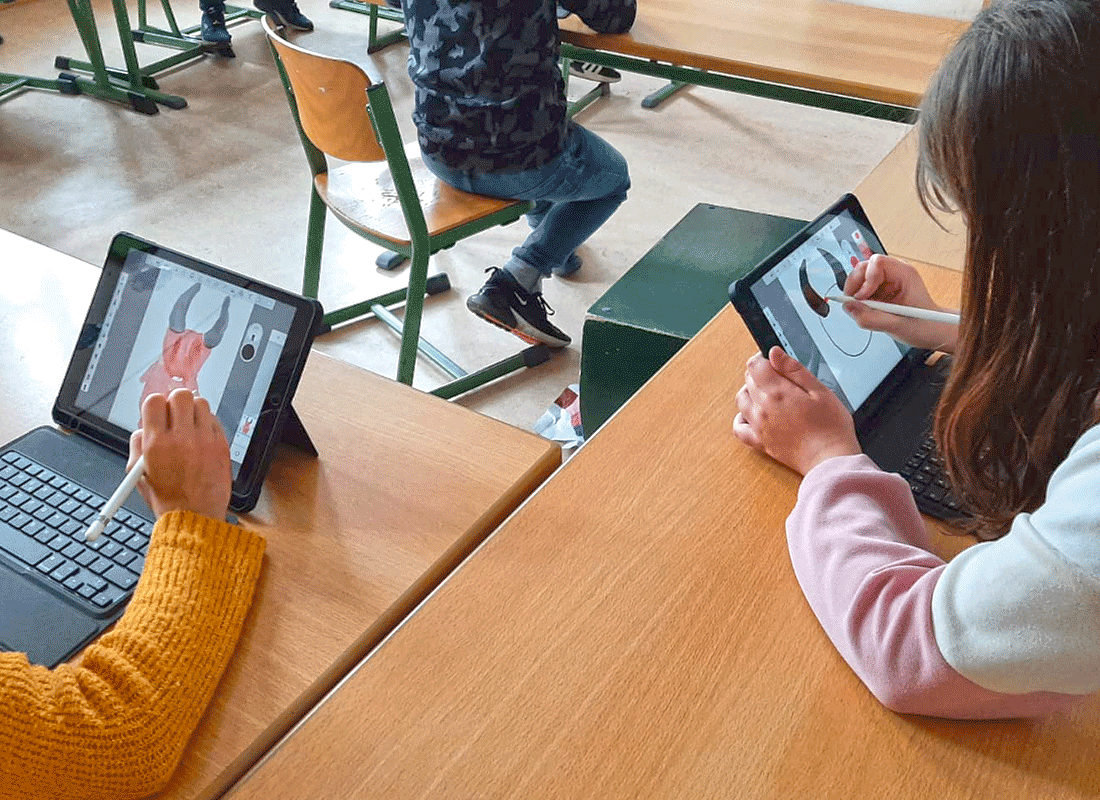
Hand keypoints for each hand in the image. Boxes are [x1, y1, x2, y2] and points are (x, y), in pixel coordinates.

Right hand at [128, 389, 231, 520]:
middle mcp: (182, 438)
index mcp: (157, 443)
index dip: (155, 404)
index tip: (158, 411)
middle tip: (175, 414)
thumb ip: (137, 444)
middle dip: (175, 402)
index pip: (154, 401)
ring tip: (189, 425)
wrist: (196, 516)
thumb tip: (143, 426)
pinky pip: (215, 419)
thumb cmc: (168, 498)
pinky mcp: (221, 444)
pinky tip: (202, 437)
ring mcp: (204, 440)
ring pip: (201, 403)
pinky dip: (207, 423)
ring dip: (193, 410)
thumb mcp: (138, 474)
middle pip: (181, 395)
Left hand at [733, 347, 860, 474]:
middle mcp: (763, 409)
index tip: (773, 360)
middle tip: (778, 377)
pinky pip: (739, 428)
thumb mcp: (820, 391)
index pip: (755, 366)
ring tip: (768, 393)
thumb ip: (794, 370)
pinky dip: (741, 418)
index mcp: (777, 393)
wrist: (830, 459)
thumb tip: (774, 353)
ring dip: (749, 392)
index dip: (763, 358)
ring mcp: (759, 426)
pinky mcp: (760, 442)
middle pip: (748, 381)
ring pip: (741, 401)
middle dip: (760, 374)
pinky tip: (751, 415)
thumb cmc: (831, 427)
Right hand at [842, 254, 957, 352]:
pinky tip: (866, 310)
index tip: (862, 297)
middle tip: (853, 302)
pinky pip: (861, 288)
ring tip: (862, 308)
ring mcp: (886, 281)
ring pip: (860, 277)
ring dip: (855, 293)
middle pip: (865, 267)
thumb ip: (870, 317)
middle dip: (855, 284)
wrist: (931, 331)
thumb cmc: (923, 325)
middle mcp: (894, 273)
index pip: (877, 263)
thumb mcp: (896, 325)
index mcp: (904, 274)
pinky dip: (858, 300)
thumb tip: (849, 307)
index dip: (866, 278)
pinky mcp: (880, 290)